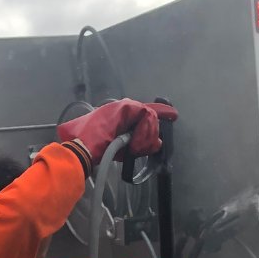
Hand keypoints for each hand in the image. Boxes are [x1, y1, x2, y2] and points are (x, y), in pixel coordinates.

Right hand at [57, 99, 178, 167]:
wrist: (84, 148)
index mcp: (121, 116)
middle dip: (150, 135)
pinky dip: (142, 133)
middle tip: (139, 148)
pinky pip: (144, 116)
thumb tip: (157, 143)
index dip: (161, 111)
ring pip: (149, 117)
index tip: (173, 115)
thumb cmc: (99, 151)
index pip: (145, 111)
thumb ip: (140, 144)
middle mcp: (124, 108)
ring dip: (145, 137)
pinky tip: (133, 143)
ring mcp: (124, 106)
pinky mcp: (125, 107)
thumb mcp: (124, 149)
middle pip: (150, 117)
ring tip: (133, 147)